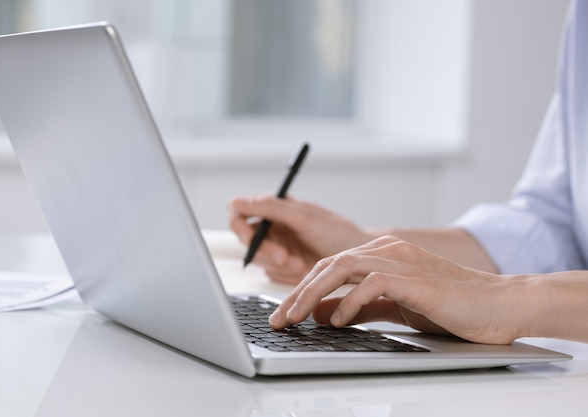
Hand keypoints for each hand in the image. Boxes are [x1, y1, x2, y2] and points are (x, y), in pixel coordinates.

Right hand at [228, 194, 373, 283]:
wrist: (361, 261)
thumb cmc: (337, 232)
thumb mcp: (304, 217)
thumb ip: (271, 208)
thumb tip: (238, 201)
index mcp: (274, 208)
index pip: (238, 211)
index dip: (239, 225)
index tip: (251, 237)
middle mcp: (272, 227)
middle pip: (247, 239)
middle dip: (266, 251)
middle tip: (285, 258)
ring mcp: (277, 248)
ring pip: (258, 260)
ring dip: (278, 265)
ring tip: (301, 264)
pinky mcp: (283, 268)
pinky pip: (271, 274)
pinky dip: (285, 275)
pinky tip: (303, 270)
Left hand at [269, 236, 524, 343]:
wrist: (500, 305)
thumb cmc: (451, 306)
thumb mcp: (394, 307)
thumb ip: (359, 307)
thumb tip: (322, 313)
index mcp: (381, 253)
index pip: (330, 266)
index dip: (303, 289)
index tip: (284, 313)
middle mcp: (387, 250)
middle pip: (328, 264)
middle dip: (297, 292)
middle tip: (279, 318)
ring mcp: (401, 260)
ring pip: (342, 267)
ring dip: (312, 294)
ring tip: (294, 318)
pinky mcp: (415, 277)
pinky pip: (372, 283)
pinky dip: (350, 301)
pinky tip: (337, 321)